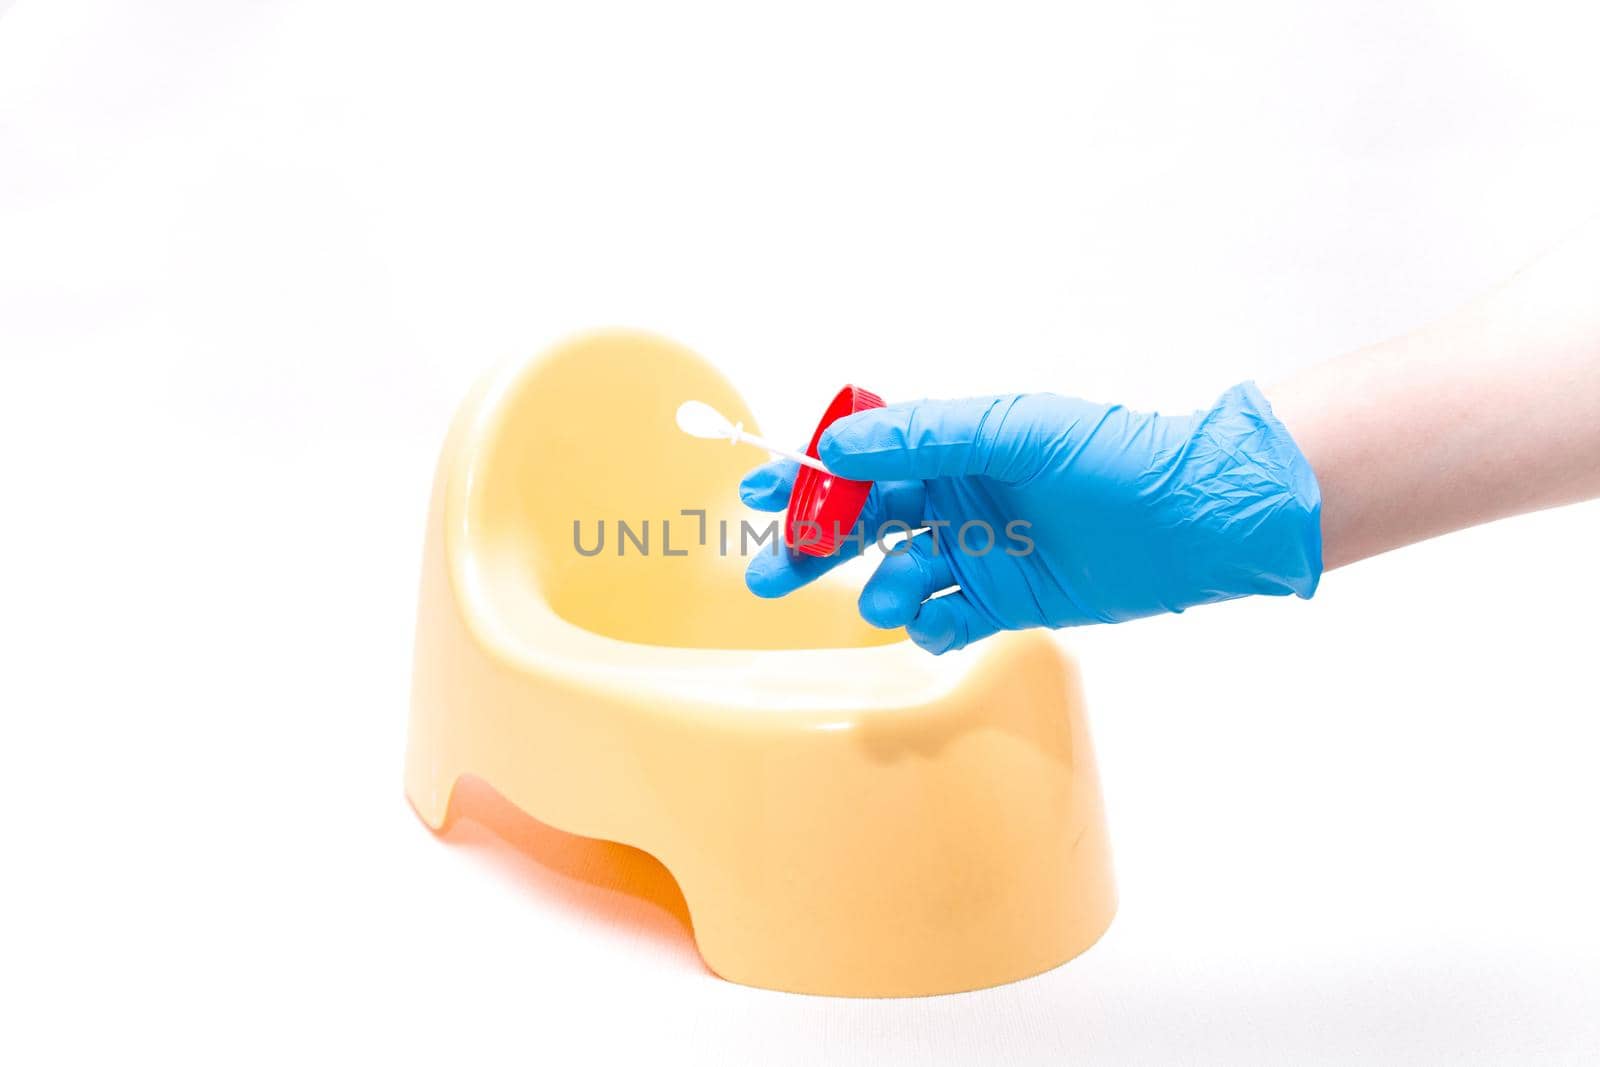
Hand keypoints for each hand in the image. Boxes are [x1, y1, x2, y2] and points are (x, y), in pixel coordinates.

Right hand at [740, 383, 1321, 652]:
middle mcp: (958, 500)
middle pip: (862, 526)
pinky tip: (940, 619)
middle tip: (768, 574)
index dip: (806, 477)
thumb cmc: (1113, 457)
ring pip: (899, 577)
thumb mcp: (1016, 431)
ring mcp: (979, 554)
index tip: (757, 493)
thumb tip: (841, 445)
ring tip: (893, 597)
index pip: (860, 463)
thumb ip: (927, 435)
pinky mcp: (1006, 603)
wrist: (1194, 521)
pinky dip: (932, 625)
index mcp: (953, 449)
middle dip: (814, 548)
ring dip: (883, 590)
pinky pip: (945, 620)